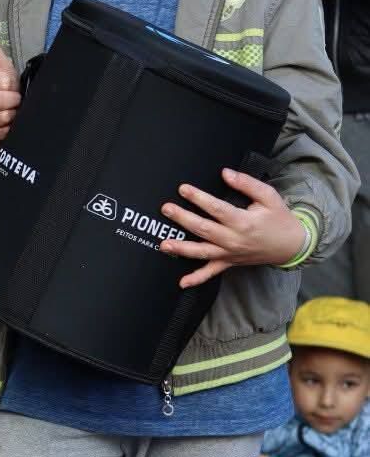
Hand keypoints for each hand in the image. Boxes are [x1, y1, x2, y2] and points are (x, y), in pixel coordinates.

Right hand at [0, 25, 20, 145]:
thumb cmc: (1, 89)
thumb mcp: (0, 68)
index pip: (4, 83)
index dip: (13, 86)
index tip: (12, 88)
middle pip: (0, 101)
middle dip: (14, 102)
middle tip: (14, 102)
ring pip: (3, 118)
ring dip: (13, 116)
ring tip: (12, 112)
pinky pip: (2, 133)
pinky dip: (9, 129)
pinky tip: (8, 125)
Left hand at [158, 168, 305, 287]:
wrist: (291, 245)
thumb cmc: (280, 219)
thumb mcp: (269, 196)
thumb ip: (247, 184)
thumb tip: (226, 173)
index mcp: (243, 222)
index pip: (216, 209)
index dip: (198, 198)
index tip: (183, 189)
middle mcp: (234, 240)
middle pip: (203, 229)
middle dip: (182, 219)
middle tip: (166, 208)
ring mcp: (230, 254)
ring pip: (202, 252)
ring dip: (182, 249)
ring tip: (164, 244)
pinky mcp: (229, 263)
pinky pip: (211, 273)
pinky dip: (196, 279)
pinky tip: (182, 283)